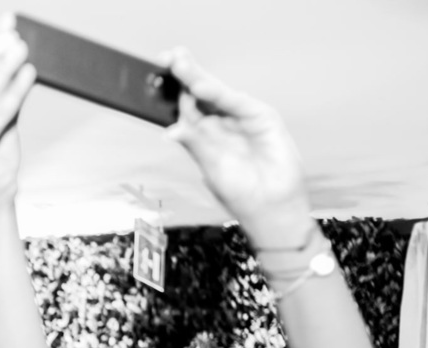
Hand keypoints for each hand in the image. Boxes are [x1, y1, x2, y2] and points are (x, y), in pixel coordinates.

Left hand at [164, 49, 313, 250]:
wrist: (271, 208)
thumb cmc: (241, 194)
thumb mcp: (211, 168)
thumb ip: (196, 145)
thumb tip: (171, 131)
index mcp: (205, 135)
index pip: (187, 107)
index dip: (173, 92)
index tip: (155, 77)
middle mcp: (222, 123)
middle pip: (201, 94)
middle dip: (185, 75)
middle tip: (168, 57)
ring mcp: (242, 118)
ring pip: (217, 93)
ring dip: (199, 78)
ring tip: (180, 66)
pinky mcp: (262, 118)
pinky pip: (238, 102)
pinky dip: (220, 94)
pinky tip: (202, 87)